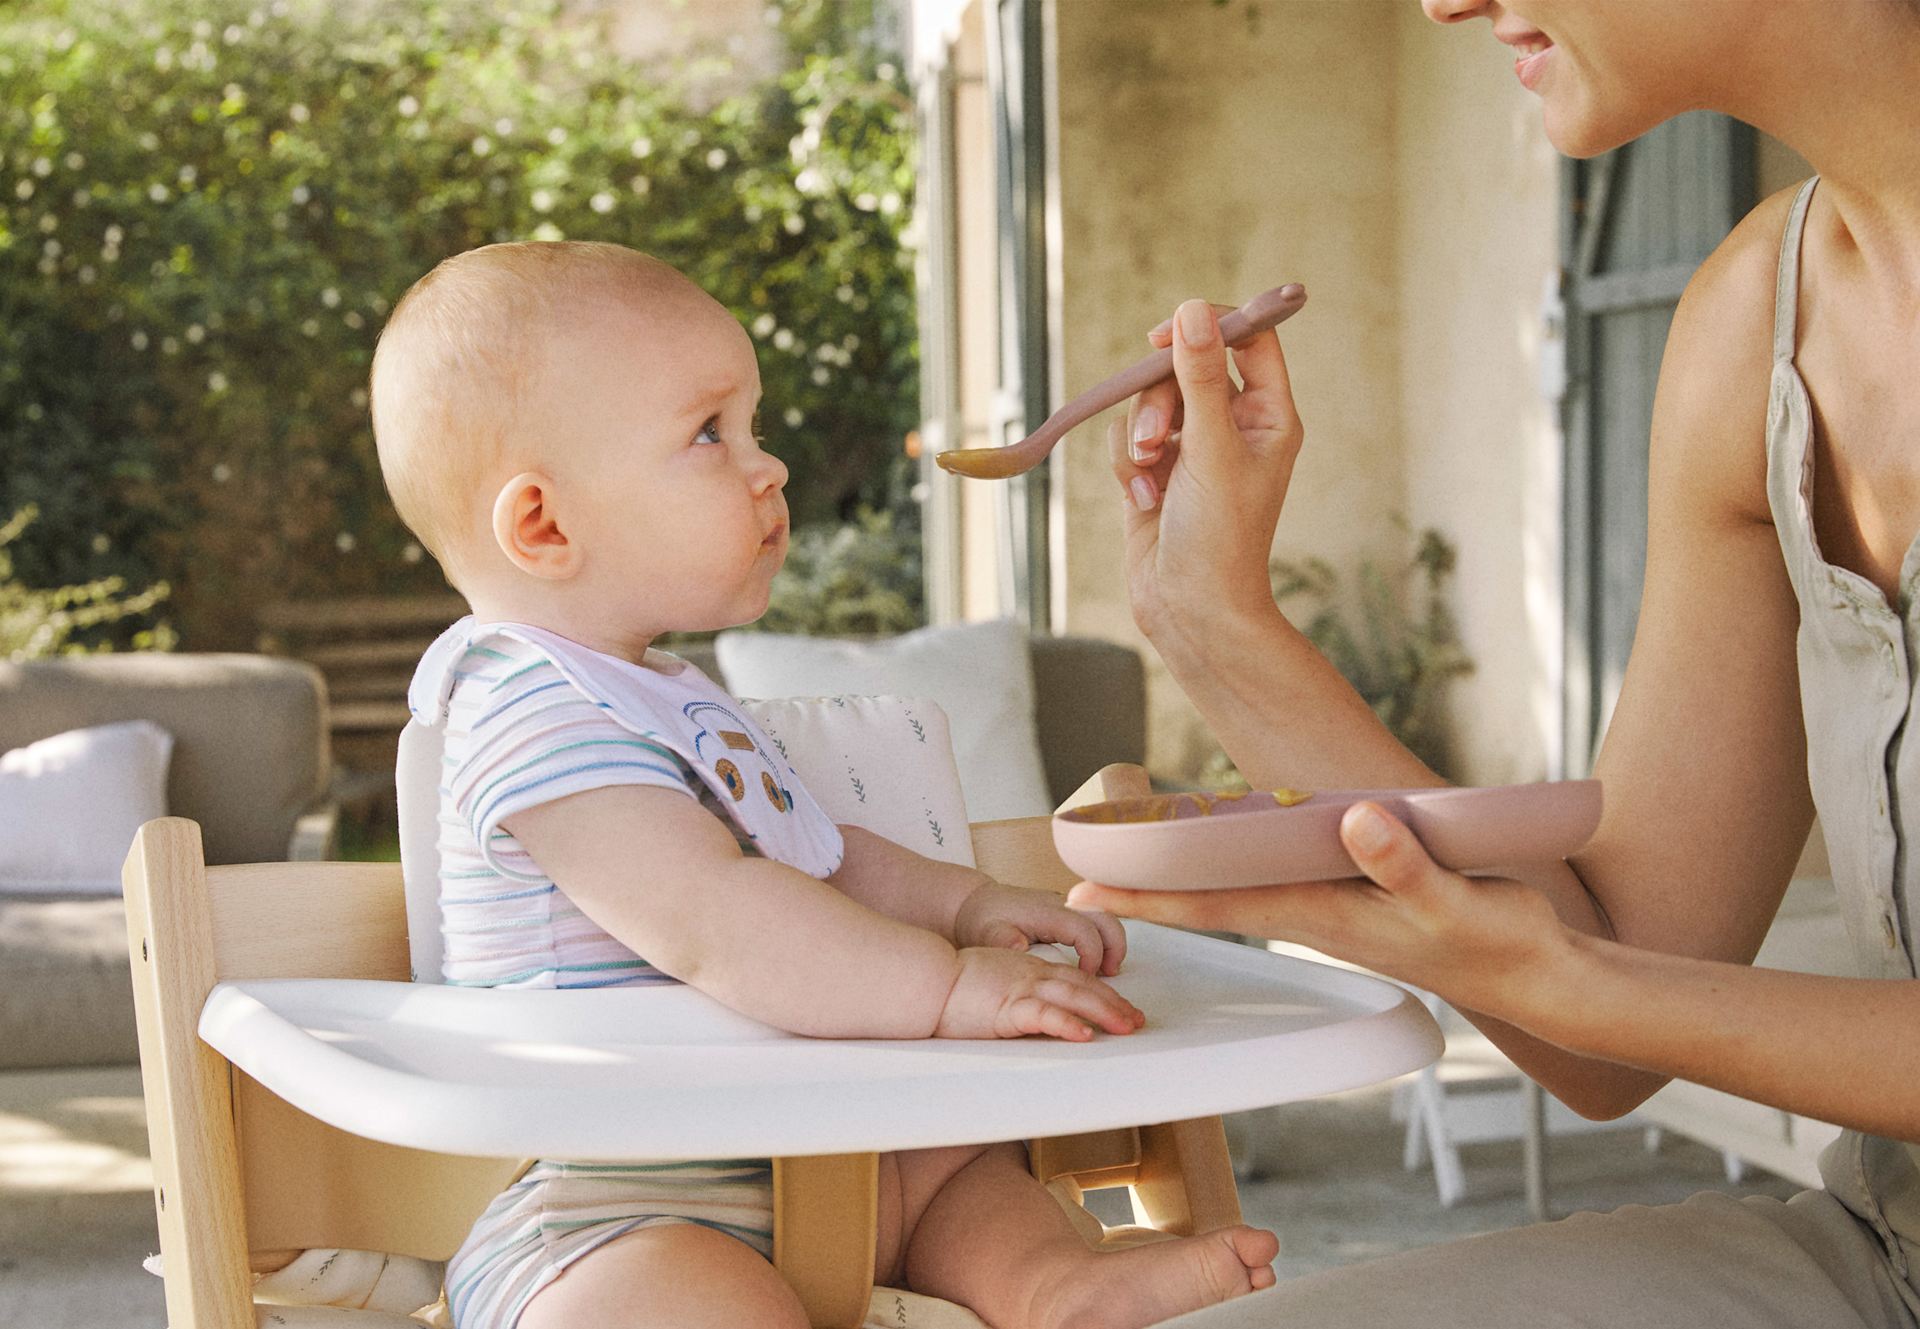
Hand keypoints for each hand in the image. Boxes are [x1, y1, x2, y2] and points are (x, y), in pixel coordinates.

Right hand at [934, 947, 1145, 1041]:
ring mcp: (1021, 989)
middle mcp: (1031, 974)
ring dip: (1103, 1012)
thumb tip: (1029, 1010)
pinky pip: (1043, 1015)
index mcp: (1027, 968)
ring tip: (1126, 1027)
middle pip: (1083, 985)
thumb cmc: (953, 985)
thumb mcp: (993, 981)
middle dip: (1113, 1003)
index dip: (1101, 992)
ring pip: (1073, 997)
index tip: (1121, 1007)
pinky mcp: (1007, 1008)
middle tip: (1136, 1020)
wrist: (928, 979)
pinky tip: (1084, 1034)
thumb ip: (1015, 991)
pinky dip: (1066, 1023)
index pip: (1074, 978)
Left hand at [952, 880, 1127, 975]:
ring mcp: (1065, 907)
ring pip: (1104, 919)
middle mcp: (1061, 905)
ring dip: (1111, 944)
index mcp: (1046, 912)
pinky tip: (1092, 964)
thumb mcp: (986, 933)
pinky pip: (1094, 923)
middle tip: (1110, 974)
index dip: (1092, 954)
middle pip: (1105, 918)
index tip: (1086, 976)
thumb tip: (1020, 948)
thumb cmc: (982, 919)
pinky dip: (1102, 941)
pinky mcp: (1065, 913)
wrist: (976, 903)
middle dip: (1115, 947)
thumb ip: (1003, 941)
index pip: (1083, 929)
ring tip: (1105, 973)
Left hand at [1069, 801, 1571, 1020]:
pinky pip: (1279, 878)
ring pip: (1241, 888)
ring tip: (1132, 860)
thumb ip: (1406, 864)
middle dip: (1145, 891)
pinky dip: (1239, 864)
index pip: (1215, 906)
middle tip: (1076, 884)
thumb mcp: (1456, 900)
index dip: (1148, 899)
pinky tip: (1226, 850)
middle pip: (1210, 899)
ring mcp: (1333, 908)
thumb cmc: (1497, 942)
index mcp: (1322, 916)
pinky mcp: (1357, 897)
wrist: (1537, 976)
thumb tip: (1354, 822)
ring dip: (1185, 878)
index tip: (1085, 899)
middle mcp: (1314, 914)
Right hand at [1111, 299, 1304, 640]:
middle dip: (1160, 400)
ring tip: (1149, 475)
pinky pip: (1128, 437)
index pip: (1248, 340)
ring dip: (1140, 435)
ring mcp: (1193, 449)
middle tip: (1158, 439)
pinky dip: (1127, 464)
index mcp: (1269, 416)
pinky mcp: (1156, 472)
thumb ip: (1201, 377)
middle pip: (1186, 368)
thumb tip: (1192, 310)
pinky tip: (1143, 498)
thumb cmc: (1220, 537)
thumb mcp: (1211, 448)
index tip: (1166, 336)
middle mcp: (1233, 426)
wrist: (1191, 609)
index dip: (1210, 326)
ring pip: (1150, 403)